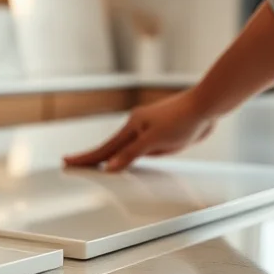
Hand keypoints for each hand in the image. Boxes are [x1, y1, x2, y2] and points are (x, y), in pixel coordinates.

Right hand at [64, 90, 215, 171]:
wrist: (206, 106)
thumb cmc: (183, 119)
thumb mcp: (154, 140)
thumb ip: (132, 154)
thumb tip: (110, 167)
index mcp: (132, 127)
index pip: (104, 149)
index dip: (86, 158)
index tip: (67, 162)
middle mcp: (136, 127)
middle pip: (109, 147)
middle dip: (91, 157)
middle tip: (71, 164)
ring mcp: (147, 131)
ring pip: (124, 148)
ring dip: (108, 156)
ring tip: (92, 163)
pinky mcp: (160, 135)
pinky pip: (138, 149)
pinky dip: (127, 155)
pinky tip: (127, 159)